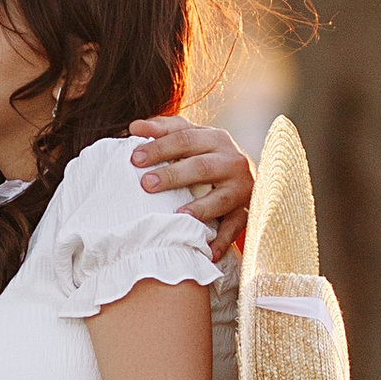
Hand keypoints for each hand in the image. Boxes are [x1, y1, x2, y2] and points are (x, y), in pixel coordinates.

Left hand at [130, 115, 251, 260]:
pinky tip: (207, 252)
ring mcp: (241, 187)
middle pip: (201, 166)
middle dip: (173, 175)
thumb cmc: (206, 153)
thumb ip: (163, 129)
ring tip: (179, 215)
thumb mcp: (190, 136)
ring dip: (201, 208)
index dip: (160, 147)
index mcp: (214, 138)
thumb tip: (134, 127)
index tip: (134, 158)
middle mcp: (232, 160)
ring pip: (221, 198)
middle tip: (146, 184)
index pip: (185, 138)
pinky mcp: (246, 211)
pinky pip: (235, 227)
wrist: (244, 174)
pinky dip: (222, 241)